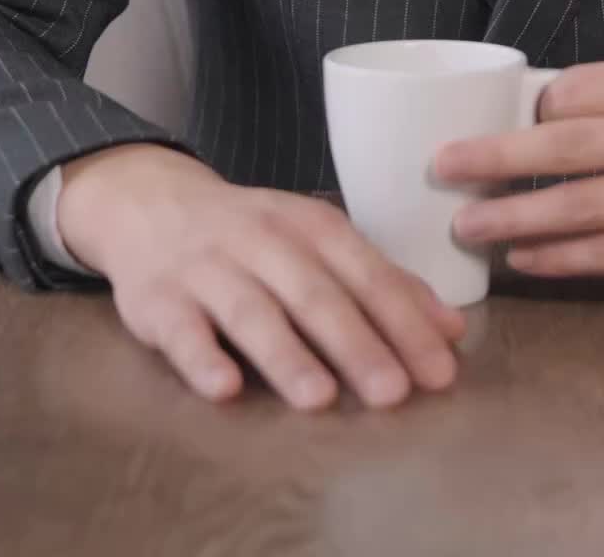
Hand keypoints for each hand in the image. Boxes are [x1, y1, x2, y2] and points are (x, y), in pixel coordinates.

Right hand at [57, 145, 465, 409]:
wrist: (152, 205)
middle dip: (356, 343)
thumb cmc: (253, 236)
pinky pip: (181, 330)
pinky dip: (202, 358)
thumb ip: (383, 285)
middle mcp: (261, 240)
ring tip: (320, 398)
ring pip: (250, 311)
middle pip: (314, 294)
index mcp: (310, 226)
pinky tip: (225, 388)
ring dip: (286, 355)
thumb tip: (451, 331)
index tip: (439, 372)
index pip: (366, 274)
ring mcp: (206, 268)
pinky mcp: (157, 299)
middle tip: (394, 393)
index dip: (404, 322)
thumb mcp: (318, 244)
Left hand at [433, 53, 603, 285]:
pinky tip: (522, 258)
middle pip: (569, 149)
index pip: (576, 94)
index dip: (525, 116)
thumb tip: (521, 113)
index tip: (476, 129)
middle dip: (496, 159)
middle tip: (442, 168)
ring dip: (516, 218)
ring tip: (467, 224)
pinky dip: (561, 258)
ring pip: (584, 208)